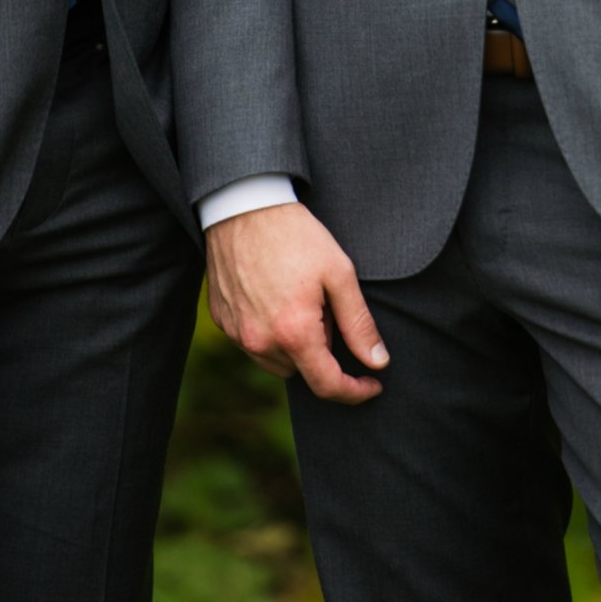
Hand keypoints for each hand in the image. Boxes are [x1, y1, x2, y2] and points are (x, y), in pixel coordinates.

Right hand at [204, 202, 386, 403]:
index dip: (355, 392)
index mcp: (294, 333)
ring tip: (305, 302)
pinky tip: (279, 300)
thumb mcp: (340, 275)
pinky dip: (272, 334)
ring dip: (296, 347)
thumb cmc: (297, 238)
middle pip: (302, 373)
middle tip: (331, 311)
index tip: (373, 385)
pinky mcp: (222, 322)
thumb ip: (359, 324)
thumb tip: (378, 362)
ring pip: (276, 362)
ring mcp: (236, 334)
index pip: (327, 384)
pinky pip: (254, 344)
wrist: (244, 209)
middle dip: (324, 354)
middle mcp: (260, 342)